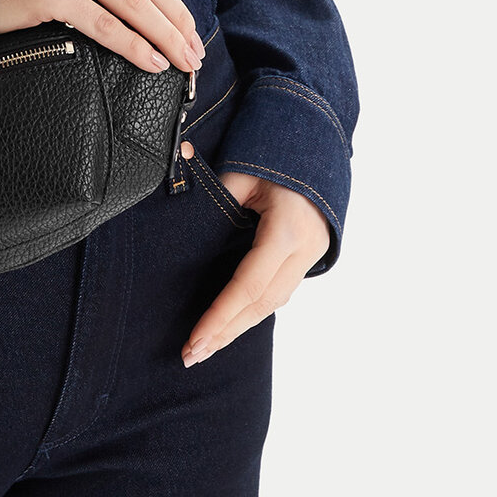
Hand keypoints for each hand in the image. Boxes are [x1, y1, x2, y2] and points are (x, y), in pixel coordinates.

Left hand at [181, 149, 330, 366]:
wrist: (320, 140)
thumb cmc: (277, 150)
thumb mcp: (244, 170)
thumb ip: (216, 197)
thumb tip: (177, 205)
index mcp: (288, 230)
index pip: (250, 284)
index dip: (222, 315)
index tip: (195, 340)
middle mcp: (304, 250)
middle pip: (262, 304)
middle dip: (226, 332)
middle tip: (190, 356)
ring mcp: (311, 255)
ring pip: (273, 303)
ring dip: (238, 326)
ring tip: (205, 347)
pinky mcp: (309, 256)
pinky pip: (279, 291)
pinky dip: (252, 310)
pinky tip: (230, 324)